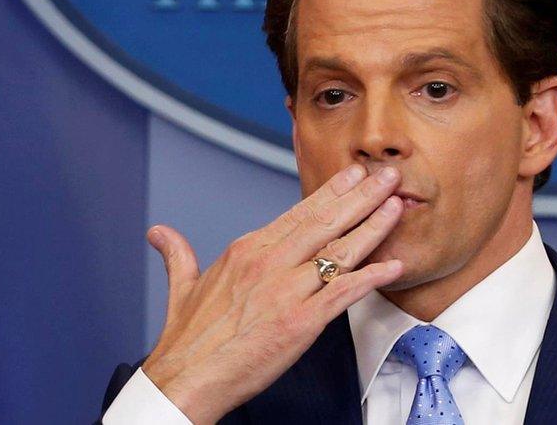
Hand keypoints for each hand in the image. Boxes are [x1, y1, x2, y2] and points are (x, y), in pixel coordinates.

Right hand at [140, 164, 404, 423]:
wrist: (184, 381)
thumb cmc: (187, 341)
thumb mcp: (181, 287)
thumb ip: (178, 255)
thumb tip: (160, 234)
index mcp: (247, 250)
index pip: (299, 212)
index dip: (332, 192)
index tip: (354, 176)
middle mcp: (270, 263)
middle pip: (326, 221)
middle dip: (363, 196)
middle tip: (388, 176)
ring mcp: (287, 290)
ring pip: (340, 250)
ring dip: (374, 226)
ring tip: (397, 205)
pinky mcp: (301, 321)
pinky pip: (344, 293)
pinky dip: (371, 278)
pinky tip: (393, 266)